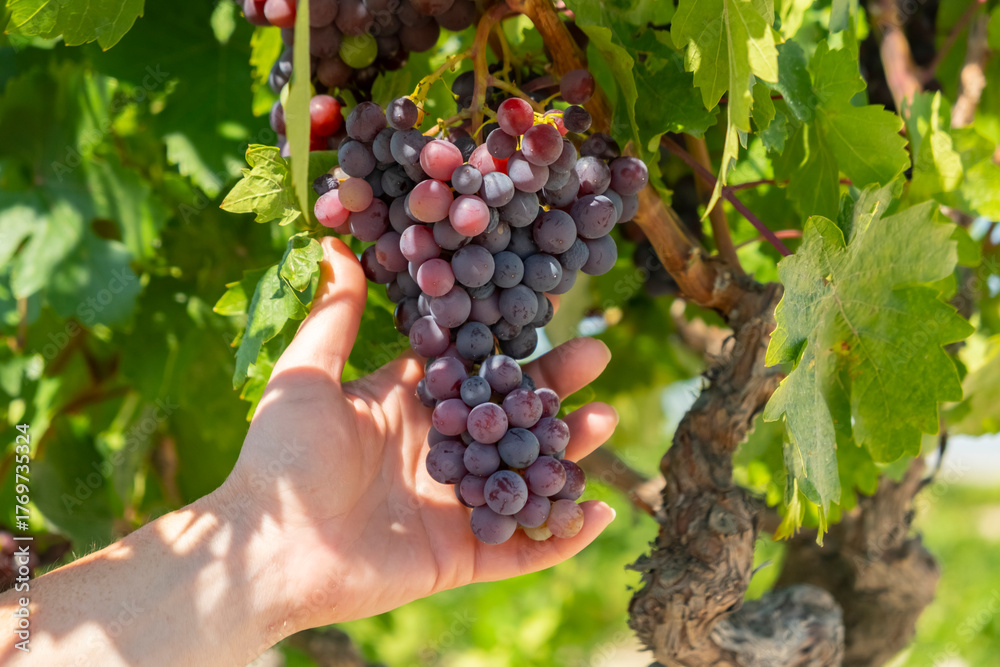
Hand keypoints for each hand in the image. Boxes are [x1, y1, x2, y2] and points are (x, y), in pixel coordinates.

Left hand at [222, 236, 618, 632]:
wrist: (268, 552)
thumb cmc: (282, 460)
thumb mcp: (306, 377)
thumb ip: (335, 315)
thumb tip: (333, 242)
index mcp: (408, 407)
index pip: (473, 369)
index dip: (509, 341)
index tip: (550, 308)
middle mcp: (438, 452)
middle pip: (510, 418)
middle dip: (554, 390)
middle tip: (597, 356)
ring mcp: (453, 505)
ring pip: (524, 476)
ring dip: (567, 454)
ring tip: (604, 420)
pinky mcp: (460, 556)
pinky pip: (521, 547)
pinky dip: (561, 536)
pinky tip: (600, 512)